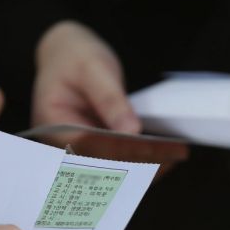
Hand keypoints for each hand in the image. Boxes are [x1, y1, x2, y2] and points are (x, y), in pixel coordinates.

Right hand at [31, 21, 187, 173]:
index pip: (91, 145)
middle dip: (142, 162)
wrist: (64, 58)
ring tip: (176, 154)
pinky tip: (166, 156)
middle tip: (176, 153)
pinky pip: (118, 164)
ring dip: (145, 167)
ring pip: (113, 171)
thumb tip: (132, 130)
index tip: (156, 148)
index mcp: (53, 125)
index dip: (125, 149)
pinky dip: (142, 162)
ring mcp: (77, 154)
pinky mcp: (93, 154)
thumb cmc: (75, 59)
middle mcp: (62, 147)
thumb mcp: (92, 68)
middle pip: (104, 165)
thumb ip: (109, 98)